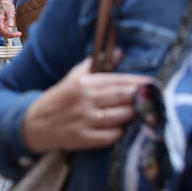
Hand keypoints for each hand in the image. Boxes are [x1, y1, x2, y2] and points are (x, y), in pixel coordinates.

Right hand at [0, 0, 20, 37]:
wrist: (5, 3)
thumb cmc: (7, 6)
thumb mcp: (10, 11)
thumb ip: (10, 19)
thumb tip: (11, 26)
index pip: (3, 30)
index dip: (9, 34)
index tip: (16, 34)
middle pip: (3, 34)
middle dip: (11, 35)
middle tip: (19, 34)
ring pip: (4, 34)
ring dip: (10, 35)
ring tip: (18, 33)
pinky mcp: (2, 25)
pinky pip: (5, 32)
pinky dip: (10, 33)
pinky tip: (15, 32)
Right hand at [21, 56, 153, 153]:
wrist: (35, 123)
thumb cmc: (60, 98)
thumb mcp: (74, 77)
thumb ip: (96, 64)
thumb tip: (120, 52)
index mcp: (83, 82)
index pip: (119, 80)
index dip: (140, 83)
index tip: (155, 84)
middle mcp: (85, 100)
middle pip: (125, 97)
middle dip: (143, 98)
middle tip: (156, 99)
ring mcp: (85, 120)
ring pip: (122, 117)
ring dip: (134, 115)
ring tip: (139, 113)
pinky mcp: (84, 138)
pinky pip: (112, 136)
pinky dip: (120, 132)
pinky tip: (121, 128)